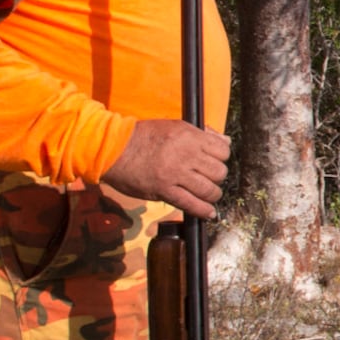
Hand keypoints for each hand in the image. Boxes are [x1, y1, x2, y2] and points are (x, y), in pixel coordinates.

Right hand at [104, 118, 229, 217]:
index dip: (221, 158)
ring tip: (207, 195)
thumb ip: (201, 134)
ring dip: (212, 195)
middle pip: (219, 172)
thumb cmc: (143, 137)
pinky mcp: (165, 190)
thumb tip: (225, 141)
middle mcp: (186, 155)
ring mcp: (176, 174)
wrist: (114, 149)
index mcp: (189, 136)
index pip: (223, 150)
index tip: (215, 162)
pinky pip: (192, 204)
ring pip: (209, 190)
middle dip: (217, 177)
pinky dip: (203, 211)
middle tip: (208, 179)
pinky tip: (208, 213)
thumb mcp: (174, 126)